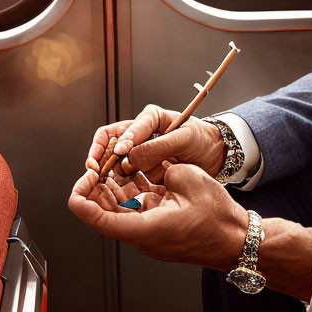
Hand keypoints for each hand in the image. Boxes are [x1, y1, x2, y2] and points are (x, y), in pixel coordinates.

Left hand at [68, 162, 248, 271]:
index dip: (82, 197)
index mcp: (144, 228)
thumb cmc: (216, 217)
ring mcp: (148, 233)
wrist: (234, 240)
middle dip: (96, 187)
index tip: (83, 177)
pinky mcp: (156, 228)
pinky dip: (130, 191)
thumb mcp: (187, 178)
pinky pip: (136, 208)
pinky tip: (132, 171)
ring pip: (119, 209)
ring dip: (113, 187)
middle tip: (97, 164)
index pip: (97, 219)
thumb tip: (148, 165)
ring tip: (114, 163)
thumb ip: (161, 167)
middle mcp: (141, 235)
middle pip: (104, 212)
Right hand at [86, 105, 224, 182]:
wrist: (216, 155)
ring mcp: (141, 153)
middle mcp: (141, 134)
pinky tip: (121, 192)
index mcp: (150, 119)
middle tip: (96, 172)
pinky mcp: (144, 169)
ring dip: (111, 173)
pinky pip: (126, 176)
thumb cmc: (202, 140)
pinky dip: (122, 184)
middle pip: (110, 144)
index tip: (120, 154)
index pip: (124, 128)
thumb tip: (130, 156)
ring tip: (108, 184)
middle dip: (102, 158)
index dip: (119, 142)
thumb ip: (158, 146)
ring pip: (115, 163)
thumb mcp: (184, 139)